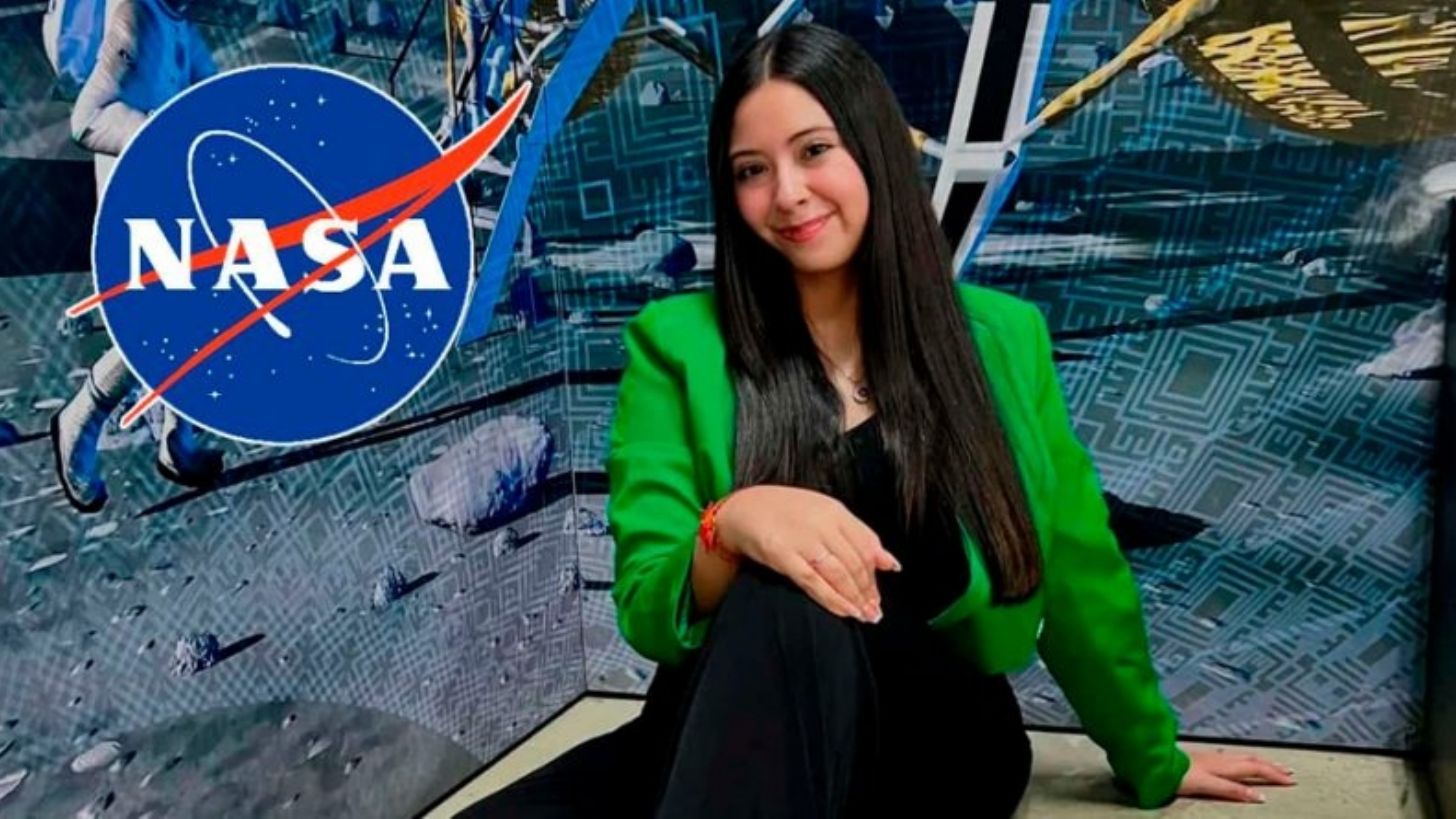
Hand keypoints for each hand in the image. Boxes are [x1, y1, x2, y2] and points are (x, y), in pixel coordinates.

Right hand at [713, 485, 899, 621]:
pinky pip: (814, 582)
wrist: (742, 509)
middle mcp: (822, 524)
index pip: (866, 544)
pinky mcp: (784, 556)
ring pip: (839, 574)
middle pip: (855, 562)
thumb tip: (888, 562)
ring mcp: (803, 540)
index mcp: (834, 511)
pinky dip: (833, 599)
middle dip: (868, 590)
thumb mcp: (823, 512)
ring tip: (863, 615)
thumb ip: (856, 534)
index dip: (876, 572)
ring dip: (855, 598)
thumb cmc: (783, 511)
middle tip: (875, 610)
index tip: (880, 592)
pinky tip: (844, 611)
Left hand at [1177, 748, 1295, 803]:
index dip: (1274, 776)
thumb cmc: (1179, 775)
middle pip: (1253, 761)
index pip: (1256, 770)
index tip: (1291, 781)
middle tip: (1288, 772)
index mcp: (1226, 765)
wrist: (1157, 763)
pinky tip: (1238, 761)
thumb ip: (1233, 791)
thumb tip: (1259, 797)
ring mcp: (1213, 757)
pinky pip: (1232, 758)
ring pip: (1243, 758)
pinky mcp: (1204, 758)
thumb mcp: (1209, 785)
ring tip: (1270, 765)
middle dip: (1272, 767)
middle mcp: (1222, 758)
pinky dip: (1244, 760)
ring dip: (1260, 762)